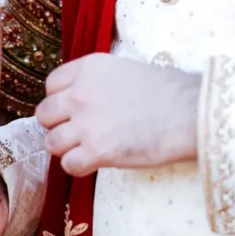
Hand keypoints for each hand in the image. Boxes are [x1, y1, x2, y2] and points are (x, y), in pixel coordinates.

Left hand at [36, 53, 200, 176]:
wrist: (190, 112)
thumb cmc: (166, 92)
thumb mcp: (122, 70)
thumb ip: (95, 82)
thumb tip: (78, 99)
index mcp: (87, 68)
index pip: (50, 86)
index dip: (60, 101)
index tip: (74, 110)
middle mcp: (80, 93)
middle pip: (44, 115)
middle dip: (58, 125)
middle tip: (78, 132)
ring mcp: (86, 123)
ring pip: (51, 142)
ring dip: (66, 148)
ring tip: (87, 149)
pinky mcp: (97, 151)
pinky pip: (68, 165)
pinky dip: (78, 166)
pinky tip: (95, 162)